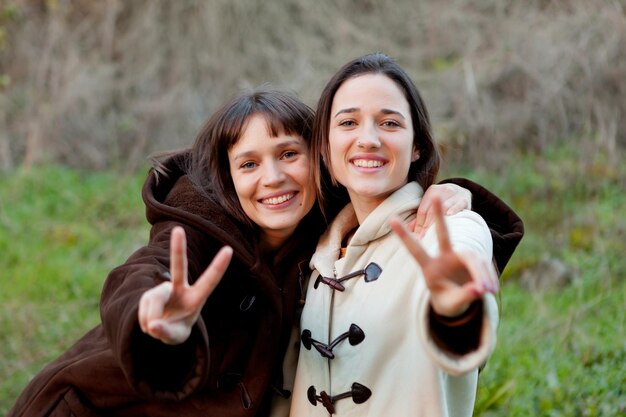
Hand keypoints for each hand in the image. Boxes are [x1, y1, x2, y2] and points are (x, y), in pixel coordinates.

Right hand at [138, 226, 232, 344]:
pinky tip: (149, 323)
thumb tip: (152, 325)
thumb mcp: (176, 337)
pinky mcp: (149, 294)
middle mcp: (180, 288)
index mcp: (196, 298)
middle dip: (178, 248)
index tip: (229, 249)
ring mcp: (164, 289)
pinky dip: (144, 320)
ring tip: (156, 328)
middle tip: (178, 229)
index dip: (218, 266)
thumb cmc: (176, 330)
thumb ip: (166, 332)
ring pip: (153, 301)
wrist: (163, 328)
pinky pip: (143, 308)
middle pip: (179, 266)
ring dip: (151, 318)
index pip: (210, 281)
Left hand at [390, 198, 497, 317]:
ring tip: (487, 291)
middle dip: (439, 216)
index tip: (391, 219)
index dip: (404, 235)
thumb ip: (463, 297)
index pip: (415, 250)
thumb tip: (480, 289)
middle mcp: (444, 257)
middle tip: (436, 195)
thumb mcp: (452, 305)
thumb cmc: (448, 302)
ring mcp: (459, 257)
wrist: (459, 303)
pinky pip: (484, 266)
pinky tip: (491, 289)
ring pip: (473, 258)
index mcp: (429, 268)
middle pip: (443, 234)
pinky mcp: (474, 261)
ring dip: (481, 273)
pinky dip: (488, 277)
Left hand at [413, 183, 471, 237]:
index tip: (416, 236)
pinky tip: (449, 214)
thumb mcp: (433, 204)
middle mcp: (442, 190)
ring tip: (433, 231)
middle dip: (426, 225)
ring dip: (438, 220)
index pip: (423, 210)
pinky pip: (458, 204)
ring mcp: (454, 194)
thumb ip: (421, 217)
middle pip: (432, 210)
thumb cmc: (444, 201)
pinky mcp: (464, 199)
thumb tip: (410, 229)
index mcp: (432, 191)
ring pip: (444, 207)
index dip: (418, 224)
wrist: (463, 191)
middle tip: (423, 237)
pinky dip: (454, 209)